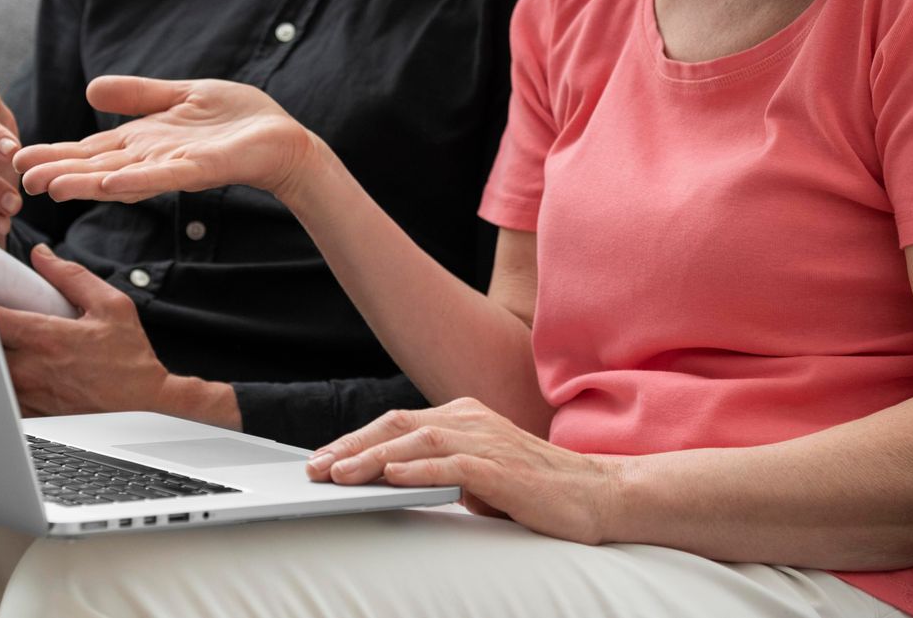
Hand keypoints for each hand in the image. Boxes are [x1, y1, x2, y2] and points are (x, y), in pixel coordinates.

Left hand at [0, 245, 240, 426]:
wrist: (144, 400)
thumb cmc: (129, 355)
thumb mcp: (111, 305)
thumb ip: (71, 276)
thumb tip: (41, 255)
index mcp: (46, 337)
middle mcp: (32, 368)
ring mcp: (29, 394)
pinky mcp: (33, 413)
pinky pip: (2, 394)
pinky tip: (10, 368)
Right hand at [14, 76, 321, 206]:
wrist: (280, 138)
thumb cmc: (235, 120)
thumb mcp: (178, 95)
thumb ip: (137, 95)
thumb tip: (90, 90)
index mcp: (143, 141)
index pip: (91, 150)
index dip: (56, 153)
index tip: (19, 158)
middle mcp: (152, 159)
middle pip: (97, 167)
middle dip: (59, 171)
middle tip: (18, 177)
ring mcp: (174, 166)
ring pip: (122, 177)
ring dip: (86, 182)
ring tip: (50, 186)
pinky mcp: (200, 170)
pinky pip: (163, 177)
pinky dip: (136, 181)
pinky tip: (109, 184)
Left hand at [305, 398, 624, 544]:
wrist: (597, 495)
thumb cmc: (539, 489)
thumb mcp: (481, 475)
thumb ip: (445, 471)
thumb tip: (400, 482)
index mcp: (465, 417)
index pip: (399, 423)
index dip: (357, 440)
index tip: (324, 458)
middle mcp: (472, 419)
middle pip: (398, 425)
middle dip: (351, 446)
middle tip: (315, 468)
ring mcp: (487, 440)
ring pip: (417, 441)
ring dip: (372, 458)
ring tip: (339, 475)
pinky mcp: (501, 467)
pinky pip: (451, 465)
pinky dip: (417, 469)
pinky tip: (391, 478)